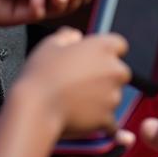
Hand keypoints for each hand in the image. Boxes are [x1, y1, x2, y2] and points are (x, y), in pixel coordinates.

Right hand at [16, 27, 130, 136]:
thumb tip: (76, 36)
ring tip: (75, 98)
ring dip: (101, 96)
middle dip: (106, 75)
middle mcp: (114, 70)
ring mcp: (113, 96)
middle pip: (119, 71)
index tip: (93, 57)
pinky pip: (110, 120)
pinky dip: (100, 119)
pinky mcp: (107, 118)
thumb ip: (67, 36)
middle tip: (82, 79)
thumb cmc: (42, 73)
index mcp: (103, 47)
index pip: (119, 45)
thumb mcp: (50, 44)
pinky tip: (91, 119)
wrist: (38, 108)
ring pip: (113, 95)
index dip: (105, 50)